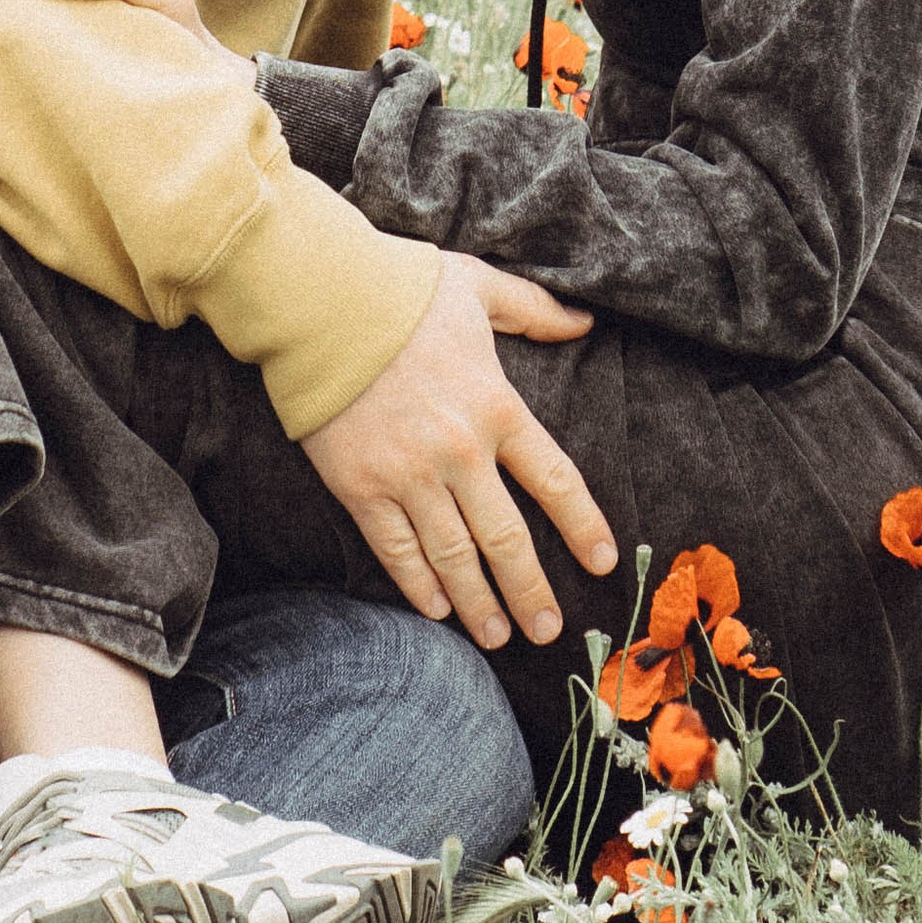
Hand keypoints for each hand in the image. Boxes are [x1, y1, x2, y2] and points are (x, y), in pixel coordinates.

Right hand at [300, 256, 618, 653]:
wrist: (321, 300)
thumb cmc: (402, 289)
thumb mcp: (480, 286)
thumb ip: (535, 309)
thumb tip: (584, 321)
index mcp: (498, 406)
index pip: (556, 481)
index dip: (582, 527)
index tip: (600, 563)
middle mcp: (461, 451)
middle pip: (508, 539)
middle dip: (532, 591)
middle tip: (548, 630)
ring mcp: (409, 475)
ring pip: (454, 557)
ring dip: (479, 604)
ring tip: (498, 636)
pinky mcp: (361, 487)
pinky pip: (397, 549)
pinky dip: (418, 584)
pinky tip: (436, 608)